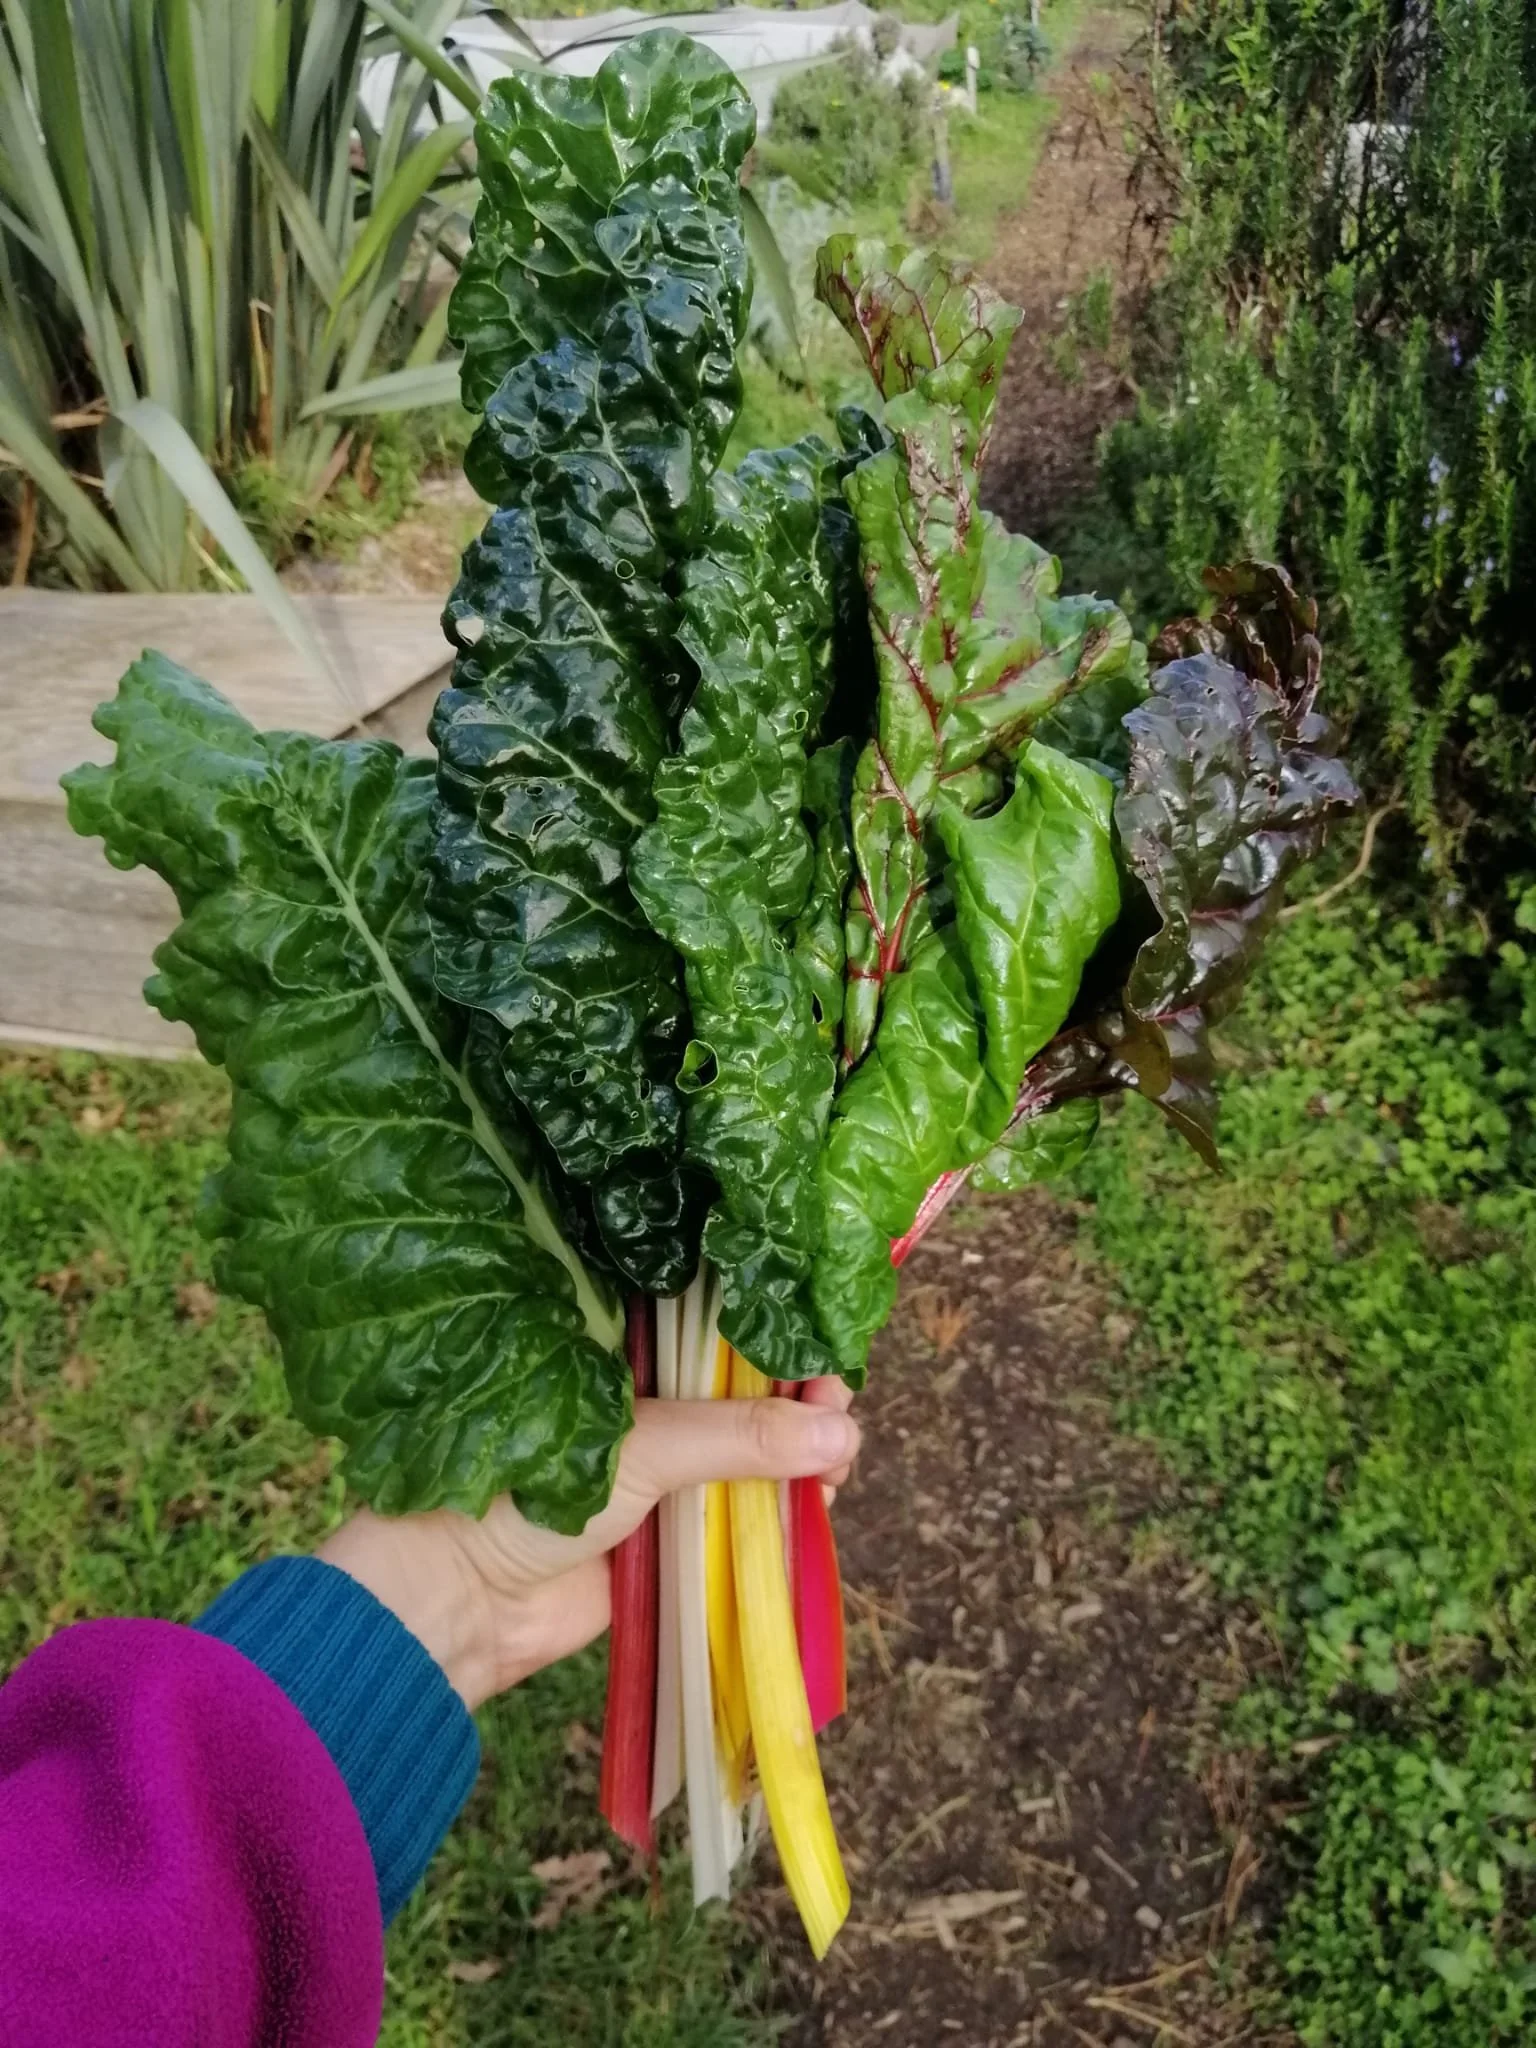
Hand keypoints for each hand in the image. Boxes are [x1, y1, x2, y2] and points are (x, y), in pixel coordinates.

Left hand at [317, 1388, 859, 1711]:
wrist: (454, 1600)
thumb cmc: (525, 1488)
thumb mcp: (643, 1447)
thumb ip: (741, 1438)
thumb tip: (844, 1433)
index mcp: (621, 1354)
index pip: (717, 1329)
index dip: (777, 1340)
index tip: (827, 1358)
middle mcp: (644, 1405)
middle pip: (744, 1394)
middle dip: (799, 1404)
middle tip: (841, 1417)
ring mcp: (656, 1472)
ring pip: (748, 1457)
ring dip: (798, 1462)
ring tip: (838, 1470)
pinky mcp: (665, 1535)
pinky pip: (737, 1518)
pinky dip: (779, 1516)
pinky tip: (816, 1511)